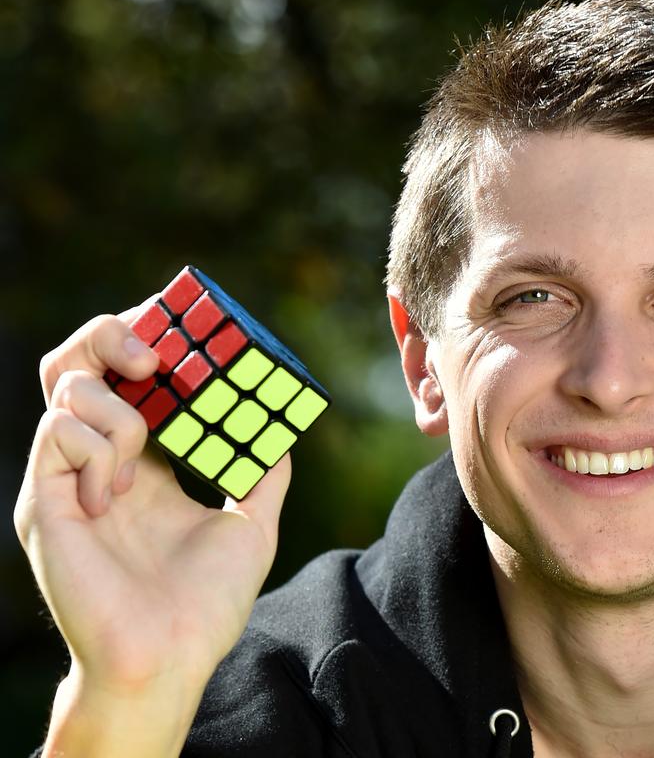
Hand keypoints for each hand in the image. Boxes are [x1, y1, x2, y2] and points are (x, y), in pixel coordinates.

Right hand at [14, 305, 290, 755]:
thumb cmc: (205, 604)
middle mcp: (100, 462)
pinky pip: (59, 431)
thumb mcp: (252, 525)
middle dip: (112, 334)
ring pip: (66, 386)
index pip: (131, 379)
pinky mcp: (43, 499)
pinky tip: (117, 498)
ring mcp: (67, 477)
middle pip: (80, 363)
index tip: (185, 322)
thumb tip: (282, 431)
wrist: (170, 659)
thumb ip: (263, 474)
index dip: (150, 340)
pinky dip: (100, 448)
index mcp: (145, 464)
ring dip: (119, 409)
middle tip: (155, 351)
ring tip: (140, 469)